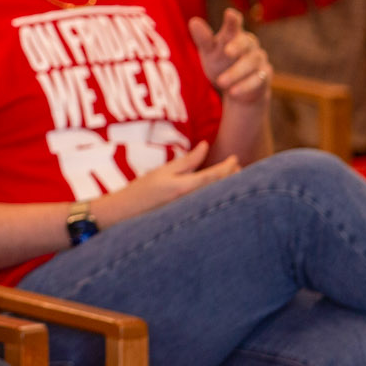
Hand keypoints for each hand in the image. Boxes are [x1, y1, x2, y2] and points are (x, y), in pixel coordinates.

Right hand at [94, 141, 240, 227]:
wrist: (126, 215)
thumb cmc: (142, 190)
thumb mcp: (164, 171)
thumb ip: (188, 160)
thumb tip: (205, 145)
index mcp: (185, 187)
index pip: (215, 176)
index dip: (229, 166)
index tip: (235, 158)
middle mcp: (192, 202)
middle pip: (222, 189)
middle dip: (233, 178)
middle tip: (239, 167)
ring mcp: (192, 212)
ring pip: (217, 198)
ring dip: (227, 187)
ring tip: (234, 177)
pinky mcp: (191, 220)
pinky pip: (209, 205)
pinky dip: (216, 196)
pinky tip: (218, 192)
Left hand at [189, 9, 272, 106]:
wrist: (237, 89)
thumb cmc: (221, 64)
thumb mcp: (209, 52)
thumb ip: (203, 39)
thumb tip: (193, 21)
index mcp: (234, 35)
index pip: (234, 25)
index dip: (233, 19)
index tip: (229, 13)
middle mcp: (249, 45)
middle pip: (246, 42)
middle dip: (237, 46)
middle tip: (227, 52)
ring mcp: (259, 60)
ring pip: (252, 62)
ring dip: (236, 72)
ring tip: (220, 82)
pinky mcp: (265, 76)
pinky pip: (258, 80)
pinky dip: (245, 86)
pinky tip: (232, 92)